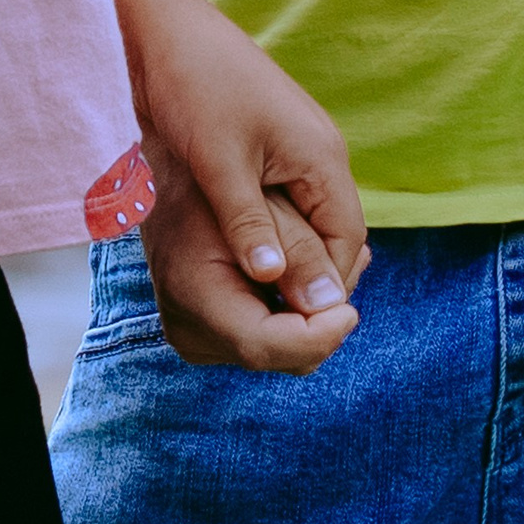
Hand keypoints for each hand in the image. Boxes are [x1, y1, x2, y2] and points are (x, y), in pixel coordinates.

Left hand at [130, 0, 368, 370]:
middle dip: (310, 279)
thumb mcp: (220, 162)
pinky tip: (242, 254)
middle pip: (334, 237)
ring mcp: (298, 147)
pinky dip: (271, 233)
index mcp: (322, 157)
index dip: (325, 290)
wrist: (163, 27)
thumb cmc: (193, 84)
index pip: (346, 245)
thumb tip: (279, 285)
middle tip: (273, 322)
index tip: (292, 327)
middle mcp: (320, 153)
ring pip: (310, 222)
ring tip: (255, 297)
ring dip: (289, 258)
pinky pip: (287, 203)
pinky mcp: (271, 144)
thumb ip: (251, 224)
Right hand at [140, 151, 365, 370]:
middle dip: (322, 321)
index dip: (317, 336)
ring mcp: (191, 333)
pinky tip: (309, 269)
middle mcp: (187, 326)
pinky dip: (291, 312)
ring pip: (276, 352)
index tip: (352, 310)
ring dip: (311, 315)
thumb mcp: (266, 202)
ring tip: (338, 259)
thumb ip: (301, 252)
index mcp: (194, 293)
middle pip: (277, 355)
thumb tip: (334, 304)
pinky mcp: (202, 331)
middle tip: (357, 266)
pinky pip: (262, 339)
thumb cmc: (215, 174)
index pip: (265, 345)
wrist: (165, 169)